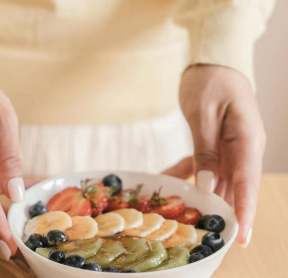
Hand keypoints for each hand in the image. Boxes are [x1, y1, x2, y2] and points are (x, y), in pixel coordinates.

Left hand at [167, 65, 265, 246]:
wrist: (213, 61)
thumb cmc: (211, 81)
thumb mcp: (204, 114)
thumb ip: (207, 151)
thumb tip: (207, 185)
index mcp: (247, 140)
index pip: (247, 183)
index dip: (244, 213)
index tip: (240, 238)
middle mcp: (244, 148)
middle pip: (234, 188)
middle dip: (221, 214)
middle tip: (203, 237)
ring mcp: (231, 148)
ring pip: (217, 181)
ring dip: (200, 196)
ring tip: (180, 215)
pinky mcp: (217, 145)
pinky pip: (204, 166)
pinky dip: (187, 174)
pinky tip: (168, 181)